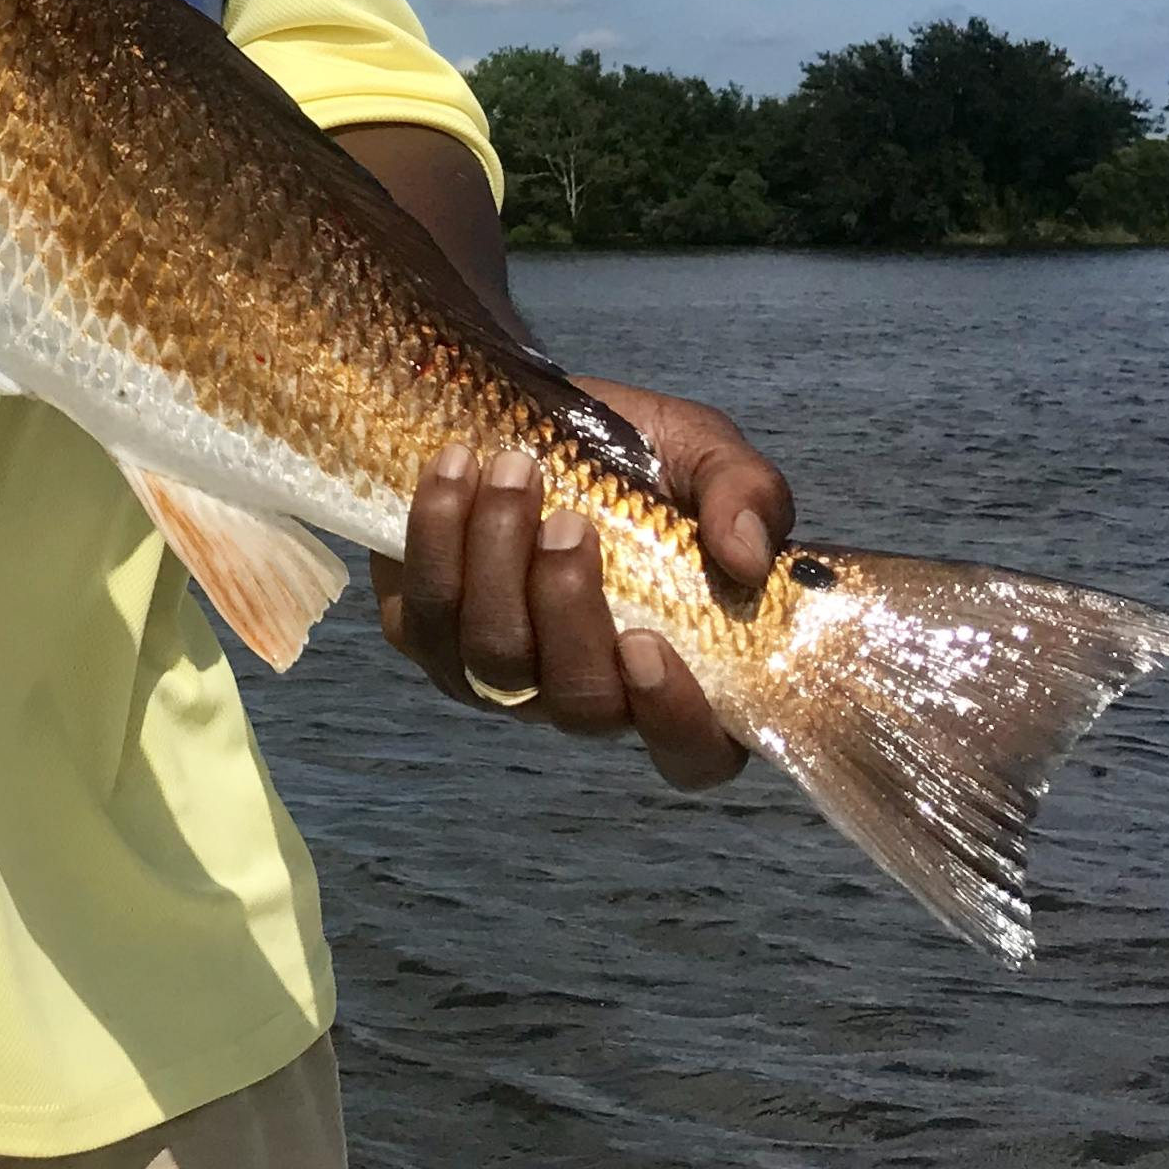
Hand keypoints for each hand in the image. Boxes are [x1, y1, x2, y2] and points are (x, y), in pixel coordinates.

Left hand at [369, 379, 793, 790]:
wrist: (527, 414)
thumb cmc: (632, 455)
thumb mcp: (704, 453)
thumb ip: (747, 494)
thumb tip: (747, 559)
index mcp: (674, 668)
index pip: (692, 753)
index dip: (673, 719)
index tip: (646, 641)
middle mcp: (585, 691)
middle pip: (578, 704)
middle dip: (568, 608)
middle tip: (570, 520)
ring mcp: (499, 676)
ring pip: (492, 660)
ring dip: (497, 560)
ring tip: (513, 471)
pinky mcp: (425, 635)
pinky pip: (421, 614)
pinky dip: (435, 537)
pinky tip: (455, 470)